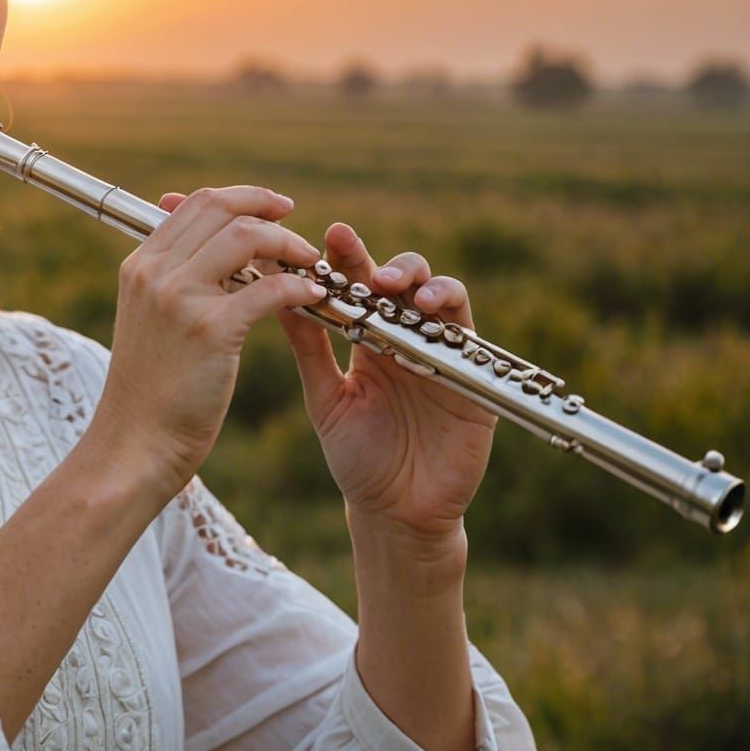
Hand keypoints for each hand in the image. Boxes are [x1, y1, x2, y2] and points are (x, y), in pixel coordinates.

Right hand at [91, 186, 327, 500]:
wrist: (135, 443)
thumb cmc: (151, 390)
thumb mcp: (151, 322)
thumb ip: (175, 283)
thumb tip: (215, 254)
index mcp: (140, 265)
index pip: (195, 203)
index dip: (242, 198)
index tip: (274, 209)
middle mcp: (155, 272)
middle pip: (220, 208)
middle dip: (268, 208)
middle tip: (298, 227)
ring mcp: (179, 298)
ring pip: (246, 237)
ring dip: (288, 244)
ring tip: (310, 264)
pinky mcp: (209, 329)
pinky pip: (268, 289)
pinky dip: (299, 287)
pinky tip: (314, 296)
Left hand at [275, 221, 497, 539]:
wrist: (396, 512)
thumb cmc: (357, 459)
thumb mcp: (326, 399)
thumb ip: (309, 350)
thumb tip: (278, 295)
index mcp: (368, 341)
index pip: (355, 286)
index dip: (340, 258)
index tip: (314, 237)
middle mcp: (406, 339)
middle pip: (396, 281)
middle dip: (374, 258)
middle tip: (345, 248)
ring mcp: (441, 352)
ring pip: (437, 293)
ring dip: (415, 277)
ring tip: (390, 281)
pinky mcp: (472, 372)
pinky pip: (466, 328)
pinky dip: (449, 309)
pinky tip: (426, 308)